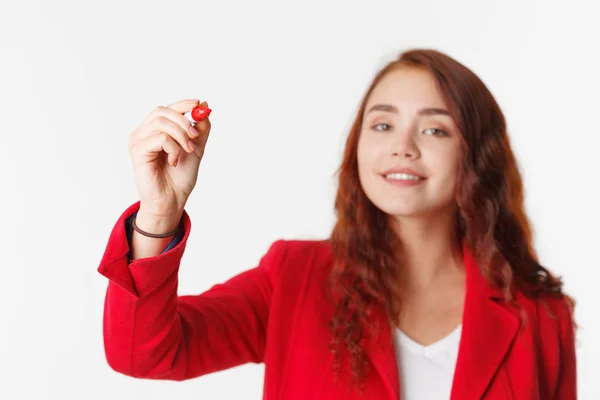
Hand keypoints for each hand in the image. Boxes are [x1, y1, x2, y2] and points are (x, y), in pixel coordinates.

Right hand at [128, 99, 211, 217]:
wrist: (172, 200)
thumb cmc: (180, 177)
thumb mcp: (195, 148)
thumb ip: (200, 130)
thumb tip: (204, 107)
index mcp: (155, 131)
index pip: (166, 109)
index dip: (183, 104)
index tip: (198, 104)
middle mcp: (143, 133)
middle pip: (162, 111)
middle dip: (183, 122)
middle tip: (195, 137)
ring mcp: (138, 141)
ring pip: (161, 123)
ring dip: (180, 135)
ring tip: (187, 151)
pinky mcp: (137, 151)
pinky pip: (160, 139)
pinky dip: (173, 148)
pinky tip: (174, 161)